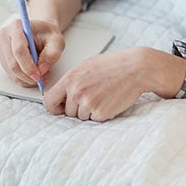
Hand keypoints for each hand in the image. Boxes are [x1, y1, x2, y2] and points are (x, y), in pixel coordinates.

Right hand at [0, 18, 65, 86]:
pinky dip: (24, 79)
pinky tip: (35, 75)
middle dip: (28, 76)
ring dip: (27, 79)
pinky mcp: (2, 58)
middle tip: (42, 79)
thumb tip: (42, 69)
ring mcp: (1, 47)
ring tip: (42, 75)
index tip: (38, 76)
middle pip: (12, 63)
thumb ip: (52, 54)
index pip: (19, 50)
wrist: (40, 32)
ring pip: (11, 72)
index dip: (28, 66)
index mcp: (17, 26)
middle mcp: (5, 36)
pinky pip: (11, 74)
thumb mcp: (57, 41)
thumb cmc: (47, 34)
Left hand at [43, 47, 185, 121]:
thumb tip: (61, 94)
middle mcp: (76, 92)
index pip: (49, 101)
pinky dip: (102, 114)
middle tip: (93, 97)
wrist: (136, 68)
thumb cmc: (113, 65)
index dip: (55, 107)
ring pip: (82, 117)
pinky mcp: (101, 112)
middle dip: (77, 109)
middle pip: (68, 112)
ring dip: (91, 111)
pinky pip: (96, 119)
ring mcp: (88, 103)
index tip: (61, 107)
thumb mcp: (86, 67)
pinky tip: (110, 100)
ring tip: (103, 96)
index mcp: (70, 79)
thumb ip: (72, 81)